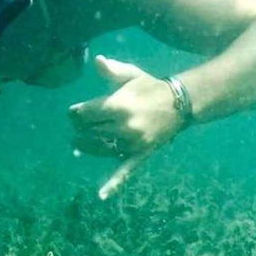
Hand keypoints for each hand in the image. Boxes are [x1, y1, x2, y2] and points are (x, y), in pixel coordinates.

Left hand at [68, 55, 184, 199]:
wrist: (179, 104)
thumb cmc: (150, 87)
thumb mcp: (132, 75)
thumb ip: (112, 70)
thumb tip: (97, 60)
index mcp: (118, 105)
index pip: (84, 114)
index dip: (76, 113)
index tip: (75, 113)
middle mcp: (124, 126)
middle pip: (89, 131)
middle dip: (81, 127)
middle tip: (81, 124)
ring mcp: (132, 143)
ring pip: (99, 148)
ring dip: (86, 146)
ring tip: (79, 142)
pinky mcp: (139, 154)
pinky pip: (124, 171)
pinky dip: (113, 184)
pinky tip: (102, 195)